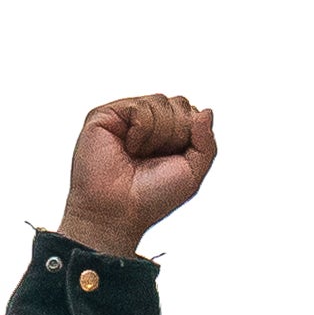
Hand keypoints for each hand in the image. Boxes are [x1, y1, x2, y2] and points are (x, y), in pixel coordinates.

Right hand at [59, 95, 215, 253]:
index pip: (191, 112)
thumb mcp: (192, 174)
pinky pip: (140, 107)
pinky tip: (128, 147)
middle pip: (179, 103)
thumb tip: (207, 112)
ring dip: (157, 136)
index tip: (172, 161)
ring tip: (138, 155)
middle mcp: (147, 120)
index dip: (189, 136)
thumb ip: (207, 143)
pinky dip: (141, 132)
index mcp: (167, 132)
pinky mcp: (106, 114)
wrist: (118, 212)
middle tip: (154, 159)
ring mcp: (126, 115)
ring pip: (160, 101)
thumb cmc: (150, 198)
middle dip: (175, 134)